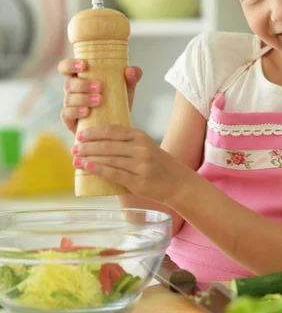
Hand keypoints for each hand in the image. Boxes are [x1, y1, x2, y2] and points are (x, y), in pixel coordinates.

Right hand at [58, 59, 142, 133]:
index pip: (66, 67)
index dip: (71, 64)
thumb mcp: (126, 88)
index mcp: (81, 77)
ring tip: (100, 100)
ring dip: (83, 98)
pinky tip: (87, 112)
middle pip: (68, 83)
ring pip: (69, 98)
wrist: (117, 125)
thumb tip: (132, 70)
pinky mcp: (70, 120)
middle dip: (83, 84)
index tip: (85, 65)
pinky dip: (76, 111)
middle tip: (100, 87)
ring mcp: (70, 105)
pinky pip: (67, 114)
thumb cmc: (117, 101)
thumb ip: (131, 77)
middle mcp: (72, 90)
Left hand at [71, 125, 193, 205]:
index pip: (112, 130)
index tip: (80, 135)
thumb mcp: (144, 146)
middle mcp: (141, 148)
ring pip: (108, 159)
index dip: (94, 132)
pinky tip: (87, 167)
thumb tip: (96, 142)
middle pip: (108, 144)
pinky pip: (114, 173)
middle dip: (87, 146)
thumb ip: (126, 143)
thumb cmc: (156, 164)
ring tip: (75, 159)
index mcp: (140, 136)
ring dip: (89, 158)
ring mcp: (140, 165)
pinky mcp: (138, 181)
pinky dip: (98, 169)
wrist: (177, 182)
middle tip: (74, 148)